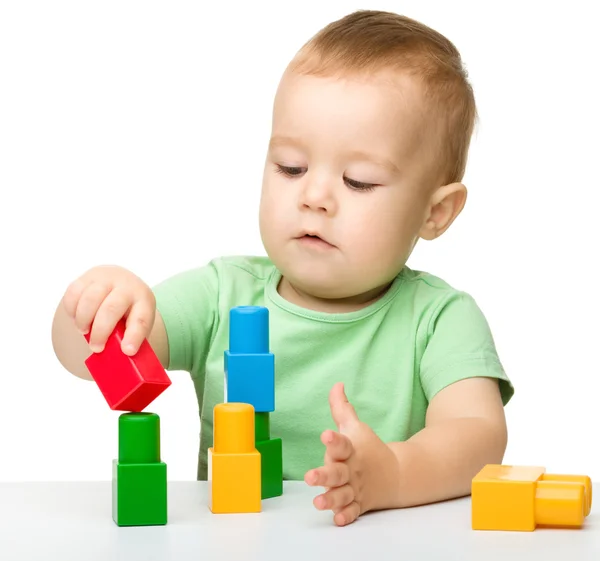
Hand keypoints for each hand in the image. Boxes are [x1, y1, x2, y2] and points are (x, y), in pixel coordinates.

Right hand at [61, 265, 155, 355]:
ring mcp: (107, 277)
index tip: (127, 352)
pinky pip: (74, 293)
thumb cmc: (129, 312)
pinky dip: (72, 309)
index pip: (141, 319)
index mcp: (144, 300)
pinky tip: (77, 318)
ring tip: (84, 331)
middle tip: (96, 348)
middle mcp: (128, 285)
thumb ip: (129, 339)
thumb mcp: (136, 323)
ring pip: (90, 299)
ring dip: (83, 320)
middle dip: (101, 332)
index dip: (134, 337)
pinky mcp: (87, 276)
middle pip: (111, 309)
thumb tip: (120, 363)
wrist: (124, 285)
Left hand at [304, 382, 400, 525]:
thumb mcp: (355, 427)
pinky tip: (337, 519)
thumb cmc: (368, 448)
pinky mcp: (359, 503)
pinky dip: (346, 515)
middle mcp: (352, 470)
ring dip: (331, 499)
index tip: (325, 435)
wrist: (397, 474)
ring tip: (318, 502)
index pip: (341, 443)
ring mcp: (356, 488)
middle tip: (309, 477)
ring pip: (343, 495)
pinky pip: (353, 511)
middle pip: (337, 473)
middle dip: (324, 475)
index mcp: (350, 450)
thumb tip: (336, 384)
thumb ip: (342, 408)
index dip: (333, 440)